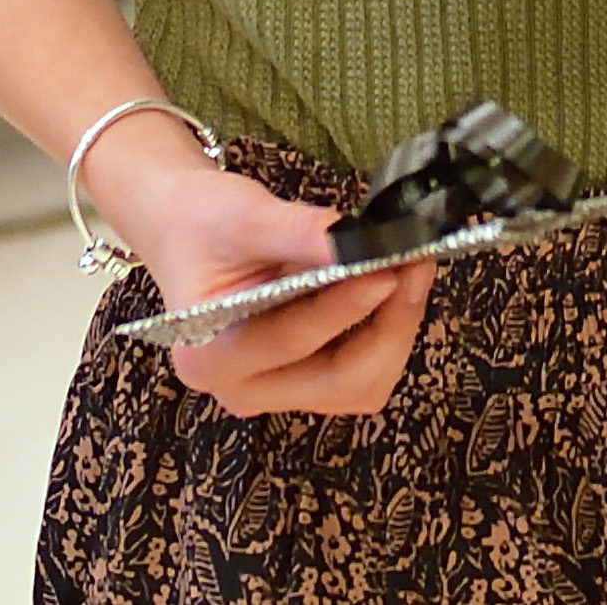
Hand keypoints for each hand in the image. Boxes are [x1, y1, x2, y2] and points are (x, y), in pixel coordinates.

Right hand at [90, 123, 433, 418]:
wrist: (191, 229)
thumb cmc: (203, 222)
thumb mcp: (242, 215)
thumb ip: (298, 233)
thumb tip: (359, 242)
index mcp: (208, 356)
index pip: (290, 341)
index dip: (346, 307)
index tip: (389, 267)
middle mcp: (241, 389)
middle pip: (339, 381)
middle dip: (387, 324)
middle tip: (415, 263)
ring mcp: (277, 391)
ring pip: (361, 384)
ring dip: (396, 328)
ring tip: (412, 268)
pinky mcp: (306, 380)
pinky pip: (363, 370)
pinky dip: (388, 329)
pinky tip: (395, 284)